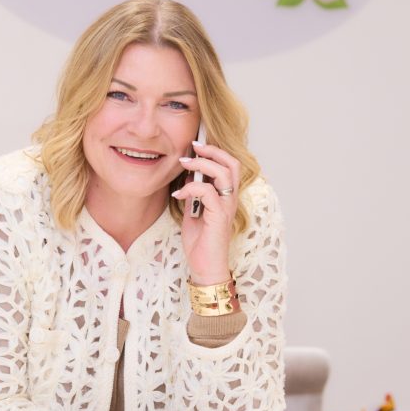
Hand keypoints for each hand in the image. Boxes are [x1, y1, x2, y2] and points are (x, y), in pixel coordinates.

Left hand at [171, 140, 240, 283]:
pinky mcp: (219, 216)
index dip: (215, 151)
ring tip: (184, 163)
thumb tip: (188, 175)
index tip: (197, 144)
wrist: (205, 266)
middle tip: (193, 146)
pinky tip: (179, 194)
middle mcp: (230, 199)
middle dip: (212, 150)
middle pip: (231, 163)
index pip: (229, 165)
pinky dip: (191, 187)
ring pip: (223, 173)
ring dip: (202, 164)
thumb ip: (193, 193)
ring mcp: (227, 207)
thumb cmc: (200, 242)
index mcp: (226, 196)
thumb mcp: (193, 211)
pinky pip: (208, 192)